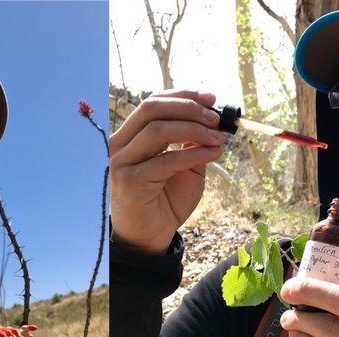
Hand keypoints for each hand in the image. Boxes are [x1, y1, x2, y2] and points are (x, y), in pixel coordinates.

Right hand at [110, 91, 227, 252]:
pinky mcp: (130, 181)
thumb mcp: (184, 168)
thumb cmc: (165, 203)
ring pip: (158, 131)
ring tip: (218, 136)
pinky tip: (212, 153)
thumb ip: (191, 144)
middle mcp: (121, 144)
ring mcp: (122, 161)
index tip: (210, 98)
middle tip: (215, 117)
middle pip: (152, 109)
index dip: (182, 96)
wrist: (150, 238)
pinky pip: (166, 161)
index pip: (153, 103)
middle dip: (188, 108)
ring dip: (193, 129)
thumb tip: (209, 119)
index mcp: (131, 135)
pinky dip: (192, 154)